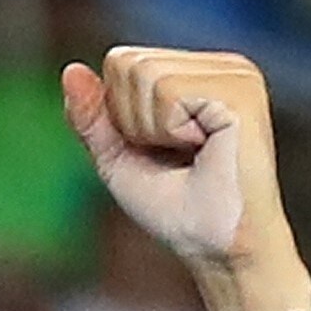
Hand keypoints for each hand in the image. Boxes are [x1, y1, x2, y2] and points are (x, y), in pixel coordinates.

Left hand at [63, 48, 294, 275]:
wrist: (218, 248)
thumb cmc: (177, 210)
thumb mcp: (118, 158)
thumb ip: (91, 116)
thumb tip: (71, 70)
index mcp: (198, 74)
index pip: (120, 61)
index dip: (119, 115)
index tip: (159, 150)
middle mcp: (220, 66)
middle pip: (127, 62)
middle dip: (132, 121)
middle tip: (176, 155)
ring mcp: (234, 73)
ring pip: (144, 74)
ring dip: (152, 129)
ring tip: (193, 154)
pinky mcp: (240, 90)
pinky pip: (167, 92)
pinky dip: (170, 130)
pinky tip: (205, 149)